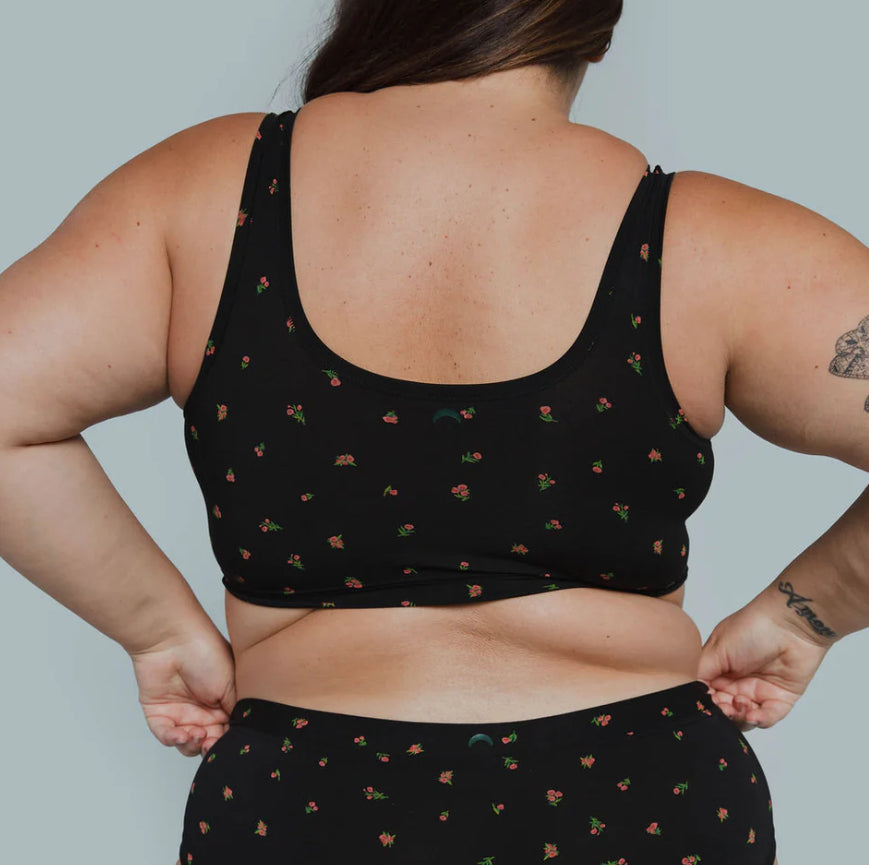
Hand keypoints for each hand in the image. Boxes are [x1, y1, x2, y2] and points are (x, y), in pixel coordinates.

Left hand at [128, 625, 236, 757]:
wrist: (173, 638)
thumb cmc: (207, 652)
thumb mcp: (232, 683)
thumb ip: (237, 710)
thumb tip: (241, 733)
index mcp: (224, 701)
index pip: (228, 730)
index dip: (228, 740)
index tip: (229, 743)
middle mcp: (203, 709)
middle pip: (208, 741)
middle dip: (210, 746)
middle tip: (210, 741)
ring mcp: (181, 712)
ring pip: (187, 744)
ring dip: (192, 745)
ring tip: (196, 734)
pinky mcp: (159, 713)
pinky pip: (165, 736)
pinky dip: (174, 739)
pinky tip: (182, 734)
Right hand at [697, 599, 831, 731]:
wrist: (790, 624)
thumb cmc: (752, 627)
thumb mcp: (717, 648)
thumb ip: (701, 672)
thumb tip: (690, 693)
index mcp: (718, 669)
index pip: (706, 694)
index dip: (705, 702)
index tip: (704, 703)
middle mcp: (736, 682)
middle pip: (724, 710)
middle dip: (722, 712)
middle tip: (724, 706)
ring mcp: (758, 691)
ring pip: (744, 719)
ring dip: (740, 717)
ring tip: (740, 705)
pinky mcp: (779, 699)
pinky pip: (768, 718)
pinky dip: (760, 720)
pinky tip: (754, 714)